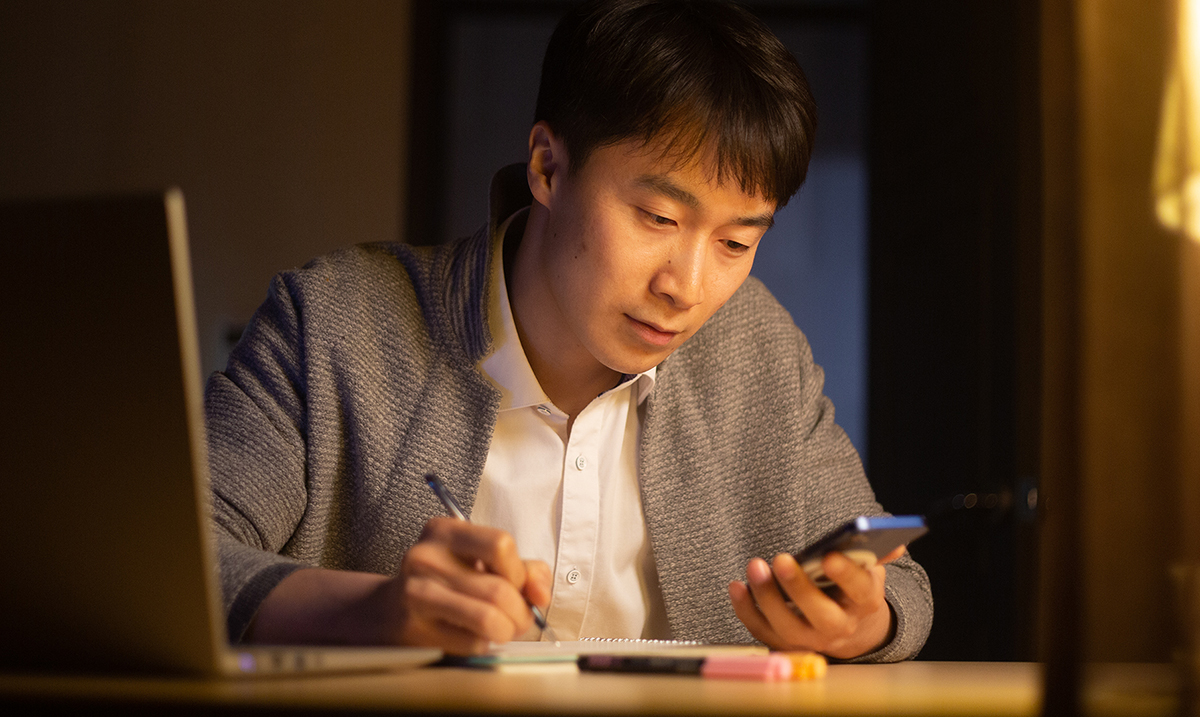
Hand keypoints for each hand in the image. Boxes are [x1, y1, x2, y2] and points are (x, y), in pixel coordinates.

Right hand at [378, 517, 551, 652]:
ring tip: (504, 630)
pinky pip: (471, 642)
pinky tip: (474, 636)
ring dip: (507, 630)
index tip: (517, 585)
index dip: (519, 572)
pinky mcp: (413, 628)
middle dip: (521, 612)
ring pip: (487, 618)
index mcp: (445, 531)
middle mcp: (426, 556)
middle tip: (519, 619)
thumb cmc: (447, 583)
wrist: (390, 611)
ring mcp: (416, 592)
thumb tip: (541, 594)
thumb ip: (523, 570)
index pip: (501, 544)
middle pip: (499, 589)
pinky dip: (484, 644)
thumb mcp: (481, 562)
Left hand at [728, 546, 904, 658]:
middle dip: (800, 588)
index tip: (829, 555)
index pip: (859, 591)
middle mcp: (839, 628)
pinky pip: (762, 631)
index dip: (845, 574)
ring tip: (755, 567)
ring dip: (767, 598)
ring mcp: (810, 640)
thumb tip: (894, 541)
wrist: (849, 630)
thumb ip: (877, 553)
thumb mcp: (868, 571)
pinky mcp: (785, 643)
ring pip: (788, 627)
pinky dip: (746, 610)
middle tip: (781, 559)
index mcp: (864, 604)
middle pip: (821, 616)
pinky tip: (737, 586)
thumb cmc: (852, 590)